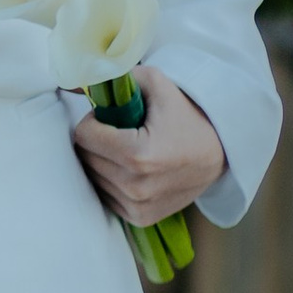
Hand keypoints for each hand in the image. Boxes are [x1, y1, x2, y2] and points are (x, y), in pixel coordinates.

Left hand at [70, 66, 224, 227]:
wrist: (218, 153)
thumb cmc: (185, 116)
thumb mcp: (157, 84)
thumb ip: (115, 74)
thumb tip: (74, 79)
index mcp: (138, 155)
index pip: (83, 135)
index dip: (95, 120)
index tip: (113, 117)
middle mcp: (135, 186)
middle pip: (85, 155)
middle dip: (97, 140)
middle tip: (122, 132)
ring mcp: (137, 206)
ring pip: (92, 176)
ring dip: (102, 160)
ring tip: (130, 150)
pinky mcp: (139, 218)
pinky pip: (104, 194)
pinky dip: (111, 179)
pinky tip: (133, 169)